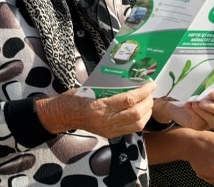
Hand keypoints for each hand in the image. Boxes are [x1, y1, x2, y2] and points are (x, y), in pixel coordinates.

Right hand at [36, 81, 155, 138]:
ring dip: (147, 112)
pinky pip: (131, 129)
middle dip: (148, 102)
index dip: (143, 91)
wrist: (61, 116)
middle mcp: (105, 121)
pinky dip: (140, 120)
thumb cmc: (74, 98)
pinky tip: (142, 111)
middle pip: (136, 113)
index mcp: (99, 106)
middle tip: (151, 91)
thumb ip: (109, 87)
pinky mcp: (109, 135)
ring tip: (148, 101)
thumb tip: (130, 79)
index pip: (128, 100)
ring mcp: (108, 130)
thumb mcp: (90, 87)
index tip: (151, 83)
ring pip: (136, 124)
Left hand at [154, 86, 213, 129]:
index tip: (213, 93)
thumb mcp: (200, 86)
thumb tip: (208, 77)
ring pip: (213, 121)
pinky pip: (200, 122)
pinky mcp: (201, 126)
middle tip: (202, 101)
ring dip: (203, 111)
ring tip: (194, 103)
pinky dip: (194, 113)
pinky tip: (188, 106)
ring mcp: (212, 121)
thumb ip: (207, 84)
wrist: (177, 101)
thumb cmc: (193, 92)